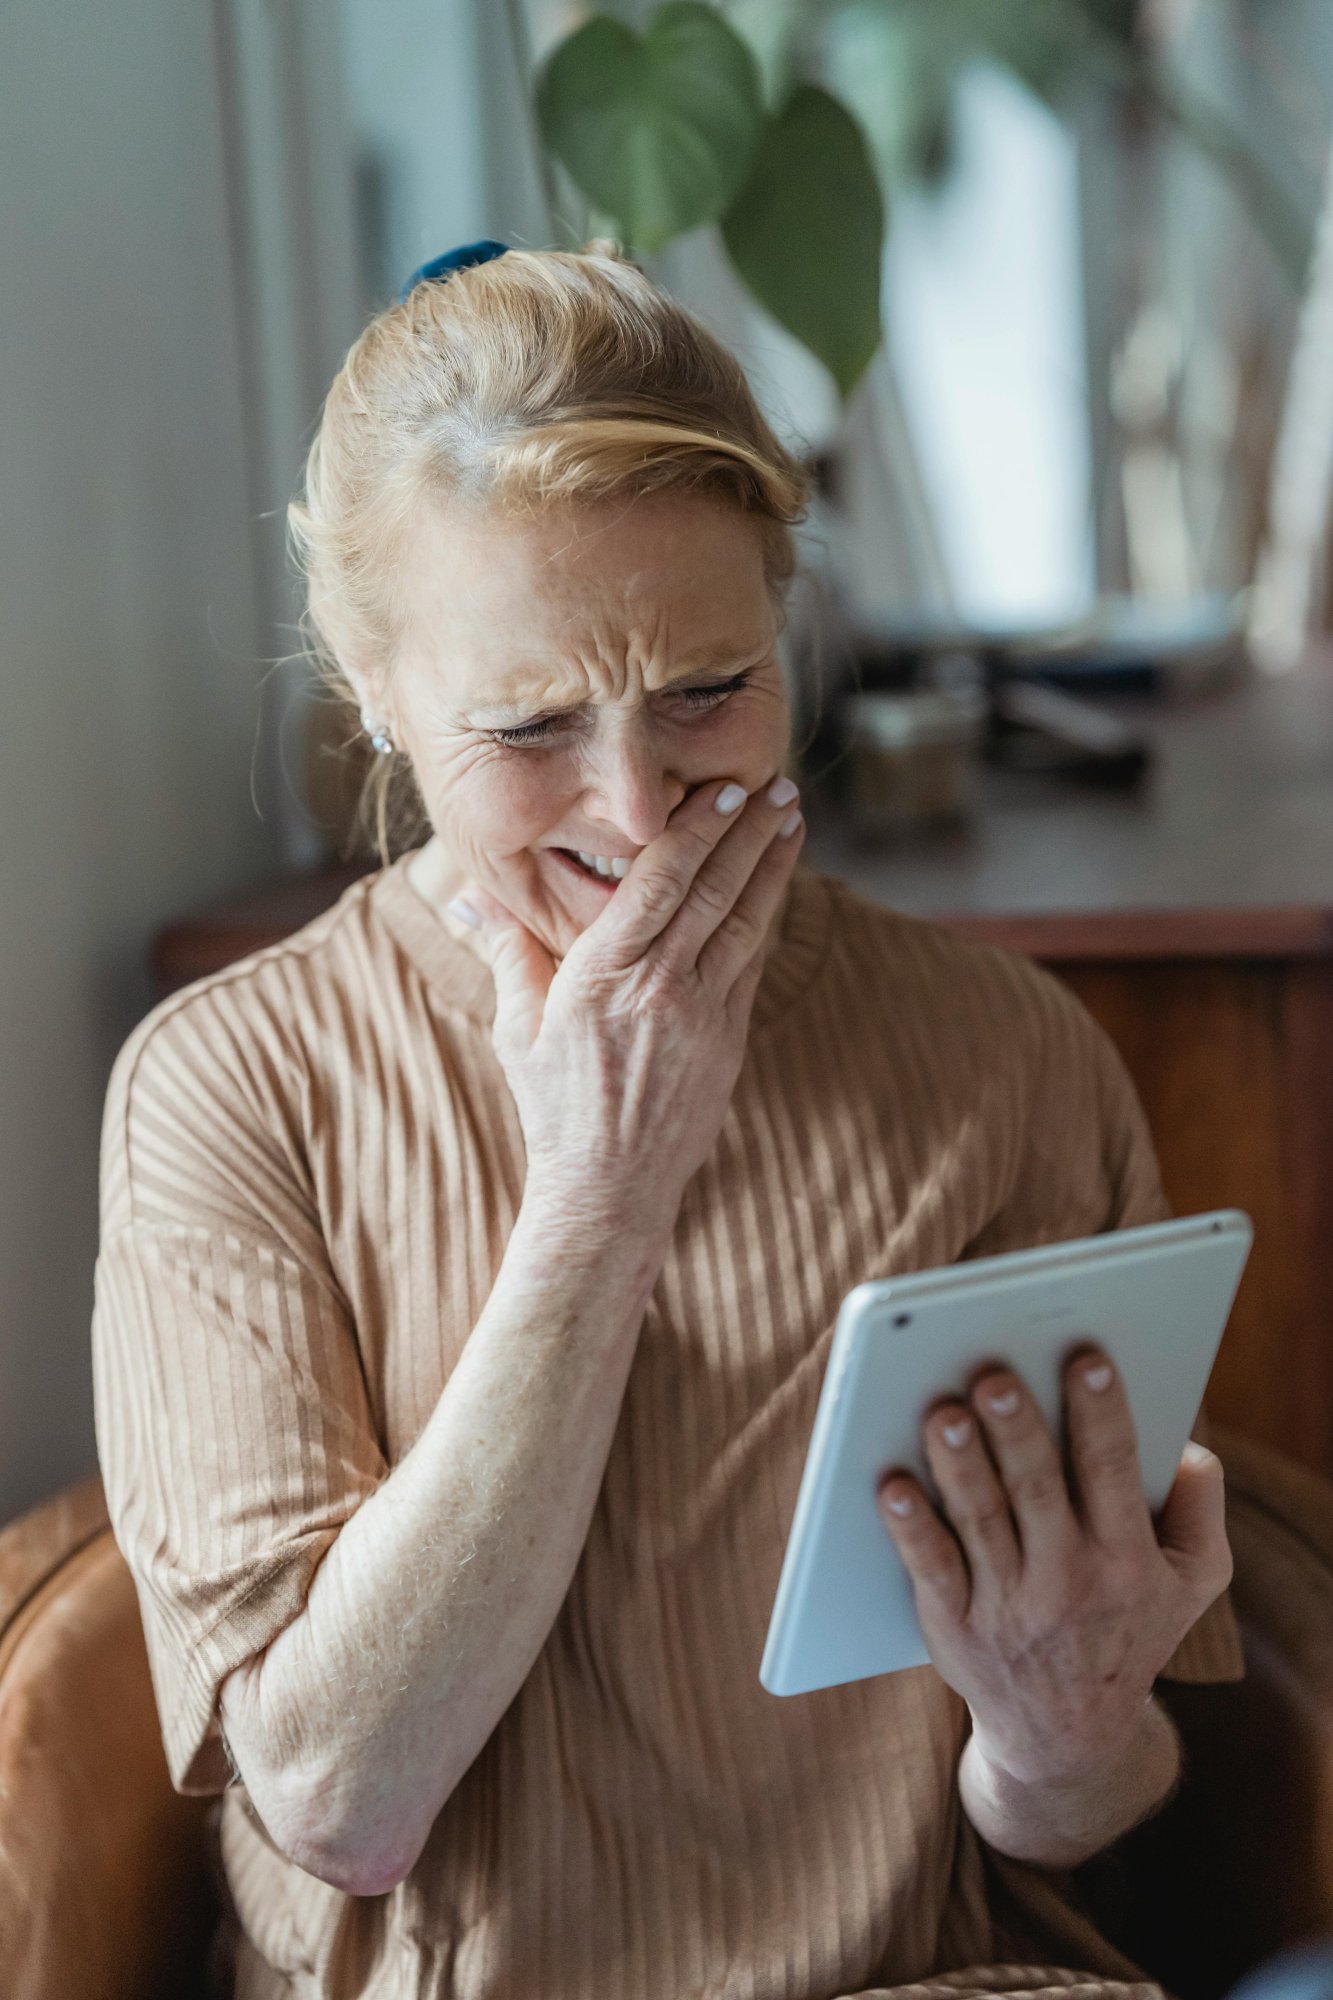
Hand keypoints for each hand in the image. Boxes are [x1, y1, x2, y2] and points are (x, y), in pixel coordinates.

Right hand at [453, 776, 803, 1233]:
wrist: (607, 1188)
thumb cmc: (554, 1106)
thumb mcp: (517, 1027)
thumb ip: (508, 952)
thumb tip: (475, 897)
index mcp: (603, 974)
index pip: (659, 882)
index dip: (697, 829)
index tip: (724, 788)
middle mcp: (659, 987)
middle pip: (713, 890)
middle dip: (748, 832)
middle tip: (775, 783)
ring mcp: (703, 1014)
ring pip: (744, 921)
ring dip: (772, 865)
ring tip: (791, 818)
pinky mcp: (729, 1039)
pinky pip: (750, 962)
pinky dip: (765, 916)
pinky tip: (777, 883)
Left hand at [875, 1345, 1233, 1789]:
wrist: (1069, 1736)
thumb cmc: (1129, 1625)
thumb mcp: (1193, 1581)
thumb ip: (1203, 1509)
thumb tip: (1189, 1445)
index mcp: (1128, 1557)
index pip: (1113, 1472)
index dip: (1101, 1414)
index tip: (1085, 1358)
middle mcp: (1069, 1580)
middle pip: (1037, 1490)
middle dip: (1017, 1432)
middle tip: (993, 1376)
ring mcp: (1008, 1606)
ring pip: (980, 1520)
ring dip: (959, 1466)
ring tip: (941, 1412)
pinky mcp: (955, 1626)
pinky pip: (929, 1569)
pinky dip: (910, 1528)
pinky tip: (890, 1485)